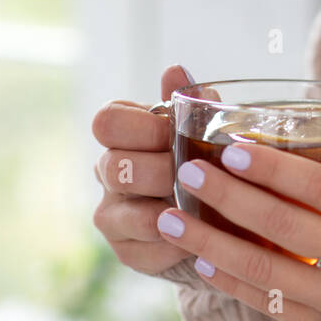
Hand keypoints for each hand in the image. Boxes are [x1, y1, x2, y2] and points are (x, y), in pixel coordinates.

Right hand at [91, 64, 196, 276]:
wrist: (213, 210)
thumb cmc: (202, 155)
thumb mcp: (200, 127)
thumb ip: (188, 102)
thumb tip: (175, 70)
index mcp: (121, 133)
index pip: (107, 122)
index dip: (139, 128)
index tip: (172, 133)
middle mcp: (108, 171)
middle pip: (115, 167)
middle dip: (160, 170)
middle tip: (195, 173)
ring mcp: (113, 213)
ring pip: (129, 213)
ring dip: (171, 208)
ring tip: (203, 203)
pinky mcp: (127, 250)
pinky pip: (147, 249)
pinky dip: (179, 242)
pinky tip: (203, 233)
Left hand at [154, 138, 320, 320]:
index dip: (275, 168)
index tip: (235, 147)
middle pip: (287, 226)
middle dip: (231, 196)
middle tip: (190, 171)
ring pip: (267, 269)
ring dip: (211, 241)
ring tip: (172, 216)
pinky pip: (269, 302)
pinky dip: (230, 280)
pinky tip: (201, 257)